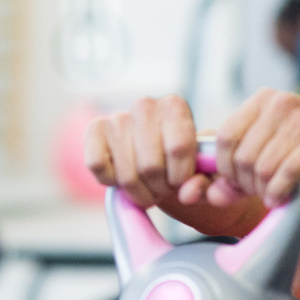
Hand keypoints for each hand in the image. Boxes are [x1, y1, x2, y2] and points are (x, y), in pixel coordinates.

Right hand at [84, 94, 205, 208]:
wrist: (156, 159)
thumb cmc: (182, 164)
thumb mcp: (203, 172)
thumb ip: (205, 184)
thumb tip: (187, 193)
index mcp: (175, 107)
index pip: (178, 148)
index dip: (180, 177)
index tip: (182, 182)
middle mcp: (145, 106)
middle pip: (150, 166)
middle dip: (159, 188)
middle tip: (163, 189)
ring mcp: (117, 117)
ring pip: (126, 174)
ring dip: (139, 193)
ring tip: (147, 189)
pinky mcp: (94, 130)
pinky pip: (97, 165)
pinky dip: (111, 181)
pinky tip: (122, 176)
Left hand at [212, 88, 299, 207]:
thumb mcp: (273, 151)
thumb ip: (240, 172)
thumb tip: (210, 195)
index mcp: (262, 100)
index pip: (224, 137)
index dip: (225, 168)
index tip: (238, 184)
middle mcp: (279, 103)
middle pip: (242, 156)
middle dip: (246, 184)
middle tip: (260, 193)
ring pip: (262, 167)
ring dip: (264, 191)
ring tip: (273, 196)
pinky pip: (287, 172)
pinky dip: (280, 192)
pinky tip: (283, 198)